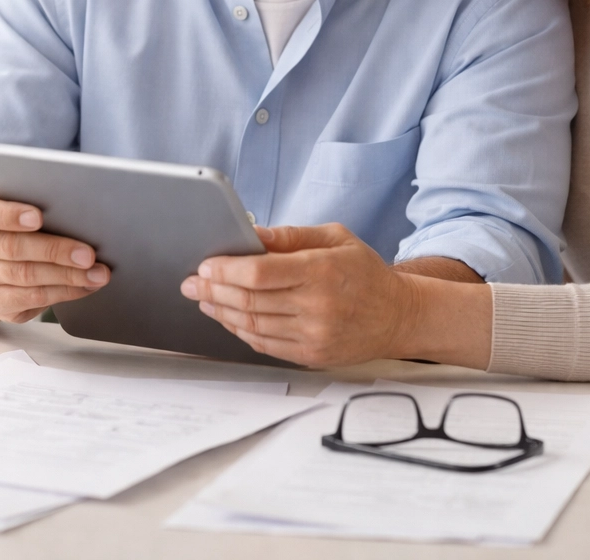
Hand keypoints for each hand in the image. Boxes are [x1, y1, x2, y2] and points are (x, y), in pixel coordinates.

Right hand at [0, 194, 110, 322]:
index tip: (39, 217)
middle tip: (88, 254)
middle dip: (56, 251)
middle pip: (14, 248)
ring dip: (68, 276)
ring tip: (97, 273)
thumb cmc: (9, 230)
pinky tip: (85, 286)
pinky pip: (33, 298)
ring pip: (27, 277)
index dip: (10, 215)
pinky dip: (64, 292)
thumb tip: (79, 214)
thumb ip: (35, 208)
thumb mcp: (12, 212)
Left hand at [179, 223, 420, 366]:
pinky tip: (227, 318)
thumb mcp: (335, 238)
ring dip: (220, 312)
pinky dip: (240, 331)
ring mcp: (313, 335)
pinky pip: (264, 344)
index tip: (205, 265)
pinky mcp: (311, 355)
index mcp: (320, 271)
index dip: (225, 270)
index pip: (259, 273)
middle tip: (191, 283)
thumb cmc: (365, 273)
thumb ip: (291, 235)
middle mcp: (316, 307)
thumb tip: (250, 233)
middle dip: (212, 291)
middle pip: (249, 301)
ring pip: (252, 326)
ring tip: (203, 299)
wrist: (399, 316)